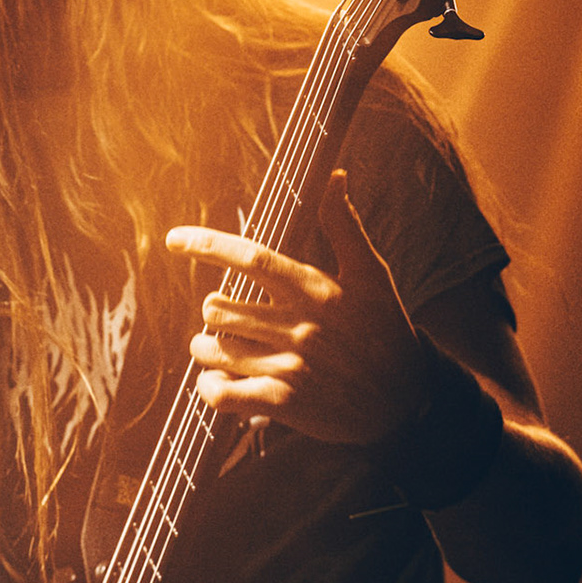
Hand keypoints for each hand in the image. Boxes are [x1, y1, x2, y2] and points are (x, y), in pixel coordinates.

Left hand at [164, 169, 428, 445]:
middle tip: (229, 318)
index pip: (250, 258)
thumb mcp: (371, 277)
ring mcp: (289, 367)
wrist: (407, 405)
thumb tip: (336, 177)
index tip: (174, 239)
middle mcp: (299, 327)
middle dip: (215, 311)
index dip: (207, 245)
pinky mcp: (282, 403)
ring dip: (208, 348)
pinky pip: (219, 393)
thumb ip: (344, 226)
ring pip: (213, 349)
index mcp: (315, 291)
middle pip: (219, 307)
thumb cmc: (385, 333)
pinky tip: (222, 382)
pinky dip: (210, 387)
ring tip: (223, 349)